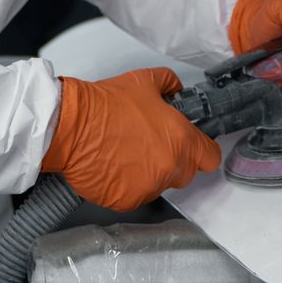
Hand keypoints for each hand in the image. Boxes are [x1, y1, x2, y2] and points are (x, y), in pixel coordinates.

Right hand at [40, 68, 222, 211]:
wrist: (71, 126)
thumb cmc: (106, 104)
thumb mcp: (145, 80)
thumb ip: (170, 84)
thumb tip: (176, 90)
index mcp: (181, 140)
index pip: (210, 158)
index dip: (202, 150)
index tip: (193, 147)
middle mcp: (170, 168)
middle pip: (185, 173)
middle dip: (173, 160)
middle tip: (151, 144)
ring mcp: (148, 188)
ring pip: (158, 185)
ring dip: (149, 173)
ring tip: (126, 152)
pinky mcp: (126, 201)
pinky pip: (134, 195)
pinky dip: (126, 185)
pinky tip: (113, 165)